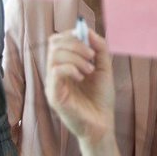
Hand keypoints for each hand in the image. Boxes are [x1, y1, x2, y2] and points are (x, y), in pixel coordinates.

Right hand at [44, 30, 114, 145]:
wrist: (102, 125)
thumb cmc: (101, 99)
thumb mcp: (104, 68)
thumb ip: (99, 49)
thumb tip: (88, 30)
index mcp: (64, 65)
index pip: (58, 40)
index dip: (72, 35)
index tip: (90, 43)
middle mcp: (54, 72)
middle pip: (54, 43)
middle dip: (75, 43)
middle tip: (92, 56)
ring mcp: (52, 84)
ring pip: (55, 55)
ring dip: (76, 57)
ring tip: (90, 69)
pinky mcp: (54, 95)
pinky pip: (55, 72)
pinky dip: (71, 68)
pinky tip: (82, 77)